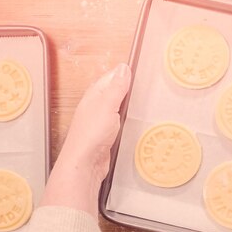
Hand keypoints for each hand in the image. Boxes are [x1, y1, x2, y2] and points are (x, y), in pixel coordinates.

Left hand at [40, 63, 130, 217]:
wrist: (84, 164)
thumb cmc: (91, 135)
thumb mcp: (107, 106)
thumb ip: (116, 88)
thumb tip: (123, 68)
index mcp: (94, 95)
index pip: (112, 77)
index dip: (125, 74)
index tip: (142, 71)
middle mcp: (96, 106)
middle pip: (115, 91)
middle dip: (129, 89)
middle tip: (147, 88)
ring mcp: (101, 120)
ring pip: (118, 106)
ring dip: (129, 105)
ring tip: (145, 103)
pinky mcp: (106, 134)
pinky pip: (119, 121)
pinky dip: (127, 119)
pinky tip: (135, 122)